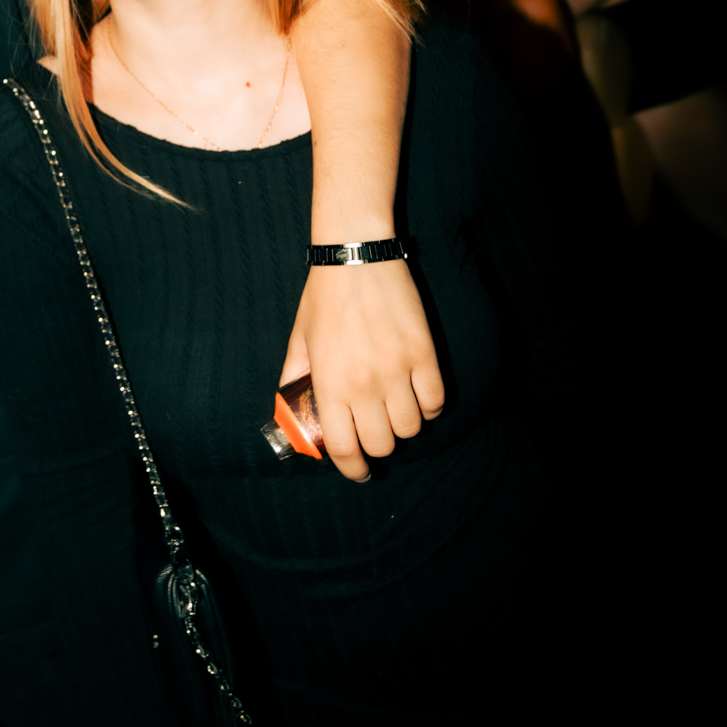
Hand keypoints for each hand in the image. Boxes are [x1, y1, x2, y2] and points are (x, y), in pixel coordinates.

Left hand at [282, 259, 443, 479]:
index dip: (353, 469)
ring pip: (412, 427)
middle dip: (378, 445)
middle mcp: (365, 384)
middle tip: (375, 431)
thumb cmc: (323, 299)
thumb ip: (293, 379)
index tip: (360, 471)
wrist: (356, 255)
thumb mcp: (299, 340)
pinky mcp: (424, 354)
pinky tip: (418, 394)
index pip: (346, 450)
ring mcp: (398, 370)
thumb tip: (290, 411)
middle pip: (383, 444)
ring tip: (395, 409)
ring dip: (404, 425)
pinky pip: (436, 401)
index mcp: (330, 384)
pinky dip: (429, 406)